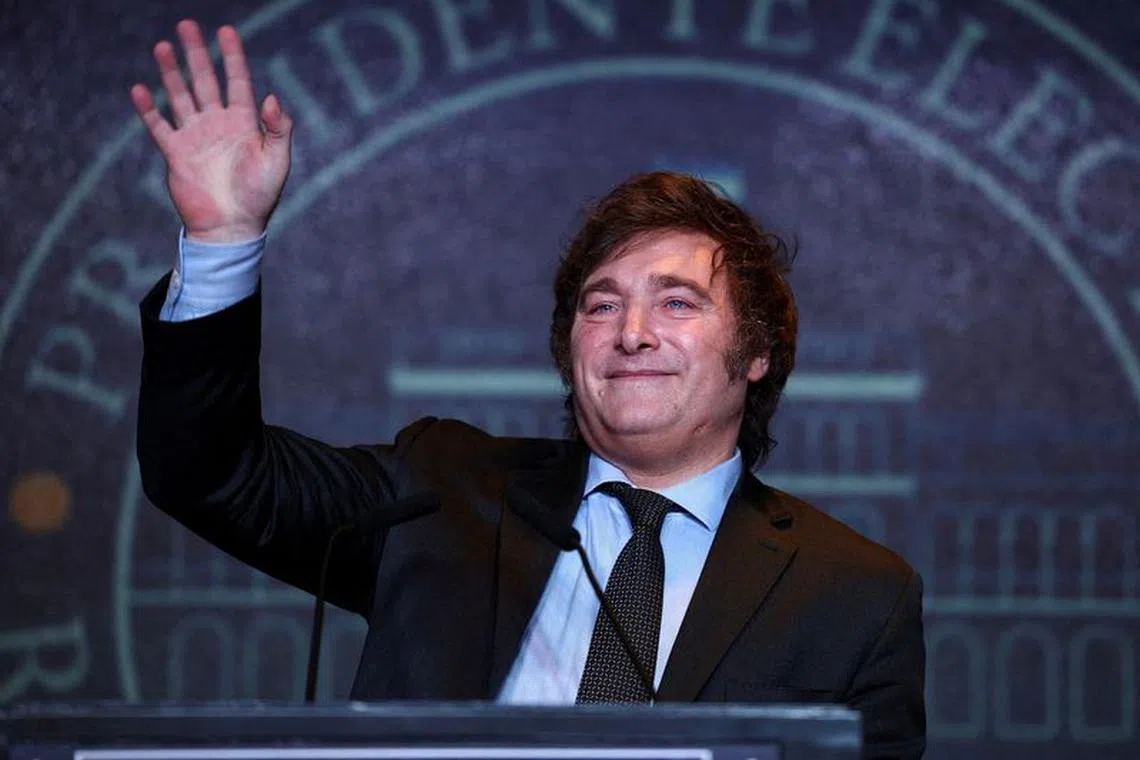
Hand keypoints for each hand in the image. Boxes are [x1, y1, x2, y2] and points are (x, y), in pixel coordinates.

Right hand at [130, 20, 291, 242]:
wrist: (232, 227)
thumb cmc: (260, 195)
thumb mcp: (278, 160)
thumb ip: (279, 128)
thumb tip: (271, 96)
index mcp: (244, 123)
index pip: (238, 81)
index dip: (233, 57)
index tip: (226, 31)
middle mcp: (218, 124)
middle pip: (205, 81)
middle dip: (197, 53)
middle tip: (187, 25)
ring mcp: (195, 136)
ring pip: (180, 96)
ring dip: (171, 72)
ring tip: (163, 46)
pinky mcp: (176, 153)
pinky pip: (159, 126)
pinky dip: (149, 109)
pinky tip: (139, 89)